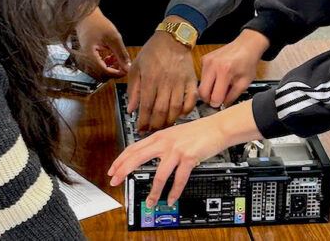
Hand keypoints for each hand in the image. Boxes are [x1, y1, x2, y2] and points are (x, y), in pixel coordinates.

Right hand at [75, 7, 130, 79]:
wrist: (86, 17)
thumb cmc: (97, 23)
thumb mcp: (114, 38)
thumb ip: (121, 54)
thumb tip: (127, 66)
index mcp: (90, 56)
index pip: (105, 73)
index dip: (117, 73)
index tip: (126, 69)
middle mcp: (85, 61)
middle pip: (101, 76)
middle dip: (114, 71)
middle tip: (123, 64)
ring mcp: (84, 60)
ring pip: (98, 73)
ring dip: (109, 69)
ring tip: (117, 59)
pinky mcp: (86, 58)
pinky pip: (96, 68)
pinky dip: (105, 65)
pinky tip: (110, 57)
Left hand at [108, 100, 261, 206]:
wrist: (217, 127)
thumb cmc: (197, 131)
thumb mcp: (174, 133)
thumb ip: (161, 143)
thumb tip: (148, 155)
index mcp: (160, 136)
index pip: (134, 147)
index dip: (121, 159)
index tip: (113, 169)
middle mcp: (165, 141)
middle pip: (138, 157)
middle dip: (124, 170)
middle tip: (116, 182)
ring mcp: (177, 150)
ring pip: (159, 174)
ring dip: (153, 191)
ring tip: (149, 202)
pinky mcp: (189, 157)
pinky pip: (179, 179)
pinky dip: (174, 192)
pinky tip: (171, 199)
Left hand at [127, 29, 197, 130]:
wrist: (173, 38)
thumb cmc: (153, 51)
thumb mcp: (136, 67)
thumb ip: (133, 89)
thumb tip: (131, 109)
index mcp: (151, 78)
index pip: (146, 106)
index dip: (143, 121)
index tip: (140, 129)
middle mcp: (166, 82)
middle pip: (161, 110)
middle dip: (155, 125)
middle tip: (151, 129)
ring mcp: (181, 82)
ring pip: (176, 108)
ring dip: (169, 120)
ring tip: (163, 125)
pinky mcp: (192, 81)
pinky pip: (191, 100)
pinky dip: (186, 110)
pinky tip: (180, 114)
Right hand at [199, 29, 269, 107]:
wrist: (246, 45)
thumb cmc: (247, 62)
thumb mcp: (245, 83)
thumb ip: (232, 96)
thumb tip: (222, 106)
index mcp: (225, 71)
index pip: (214, 96)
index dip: (217, 103)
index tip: (221, 104)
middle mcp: (213, 65)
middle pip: (202, 92)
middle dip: (209, 99)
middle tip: (217, 99)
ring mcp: (207, 61)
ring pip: (201, 84)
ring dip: (208, 89)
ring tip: (219, 86)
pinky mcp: (204, 59)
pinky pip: (202, 76)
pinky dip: (208, 80)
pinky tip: (217, 77)